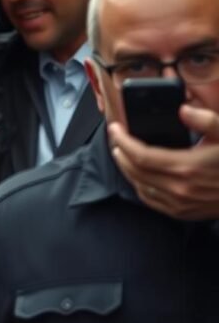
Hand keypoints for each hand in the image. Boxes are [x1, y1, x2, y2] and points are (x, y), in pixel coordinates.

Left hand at [111, 104, 218, 220]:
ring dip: (126, 170)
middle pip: (134, 171)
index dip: (123, 141)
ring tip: (122, 155)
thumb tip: (183, 110)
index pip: (140, 155)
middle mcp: (179, 188)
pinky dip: (139, 186)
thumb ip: (207, 119)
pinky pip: (151, 201)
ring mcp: (180, 203)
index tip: (115, 129)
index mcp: (187, 166)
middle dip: (120, 153)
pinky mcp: (183, 212)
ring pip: (139, 187)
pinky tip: (138, 176)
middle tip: (116, 139)